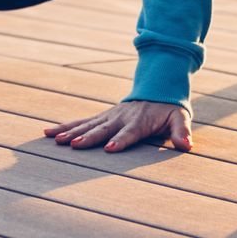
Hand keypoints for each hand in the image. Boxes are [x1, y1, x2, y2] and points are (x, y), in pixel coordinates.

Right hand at [45, 100, 192, 152]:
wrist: (156, 89)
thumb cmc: (168, 109)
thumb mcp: (179, 118)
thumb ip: (182, 131)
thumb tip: (186, 145)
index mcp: (139, 121)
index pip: (129, 132)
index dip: (120, 140)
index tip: (110, 148)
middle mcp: (120, 118)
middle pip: (102, 129)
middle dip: (87, 137)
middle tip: (72, 144)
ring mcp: (108, 116)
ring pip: (87, 124)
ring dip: (71, 131)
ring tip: (55, 139)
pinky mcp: (101, 117)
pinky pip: (81, 122)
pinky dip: (65, 126)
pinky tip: (49, 132)